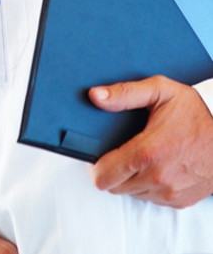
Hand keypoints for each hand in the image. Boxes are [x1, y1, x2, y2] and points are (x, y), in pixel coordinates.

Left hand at [89, 75, 212, 207]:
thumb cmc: (198, 112)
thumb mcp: (161, 91)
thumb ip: (125, 93)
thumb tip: (95, 95)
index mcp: (148, 153)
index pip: (102, 176)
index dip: (94, 165)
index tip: (98, 155)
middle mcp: (158, 177)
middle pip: (114, 187)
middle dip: (111, 171)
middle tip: (119, 153)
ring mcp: (171, 193)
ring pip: (132, 193)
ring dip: (130, 179)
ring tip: (141, 158)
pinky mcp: (181, 201)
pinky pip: (151, 199)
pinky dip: (148, 186)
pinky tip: (156, 167)